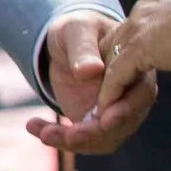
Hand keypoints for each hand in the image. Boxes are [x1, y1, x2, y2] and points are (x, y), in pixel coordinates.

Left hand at [27, 11, 156, 153]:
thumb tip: (91, 71)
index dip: (123, 112)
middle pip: (121, 125)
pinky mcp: (92, 122)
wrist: (66, 41)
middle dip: (94, 134)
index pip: (138, 97)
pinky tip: (33, 125)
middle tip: (69, 136)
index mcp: (136, 72)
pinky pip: (80, 138)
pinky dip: (57, 136)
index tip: (103, 121)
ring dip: (73, 141)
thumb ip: (84, 49)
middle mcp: (130, 98)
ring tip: (43, 133)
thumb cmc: (78, 30)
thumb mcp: (78, 30)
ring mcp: (112, 113)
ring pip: (100, 138)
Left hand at [98, 0, 170, 106]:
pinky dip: (110, 93)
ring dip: (104, 88)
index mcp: (155, 6)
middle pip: (111, 46)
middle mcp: (141, 14)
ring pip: (111, 62)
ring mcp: (139, 27)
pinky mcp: (142, 45)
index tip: (116, 77)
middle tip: (100, 98)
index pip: (128, 33)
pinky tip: (106, 109)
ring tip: (100, 111)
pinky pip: (117, 74)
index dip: (121, 56)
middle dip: (104, 72)